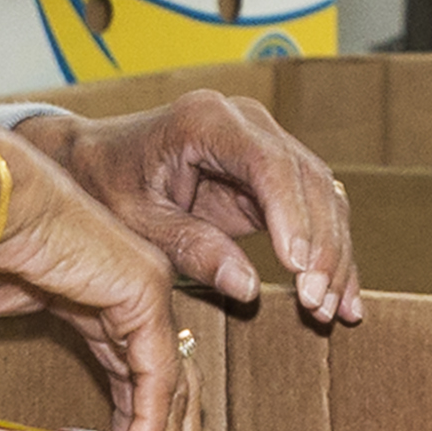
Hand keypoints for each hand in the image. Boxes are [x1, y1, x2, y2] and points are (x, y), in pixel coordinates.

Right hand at [0, 116, 186, 430]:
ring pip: (168, 378)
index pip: (128, 365)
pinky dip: (148, 417)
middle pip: (161, 375)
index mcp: (96, 290)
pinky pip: (157, 372)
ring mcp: (142, 288)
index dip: (125, 415)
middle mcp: (129, 289)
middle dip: (159, 430)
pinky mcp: (143, 293)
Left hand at [16, 85, 362, 325]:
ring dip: (334, 254)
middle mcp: (247, 123)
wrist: (90, 162)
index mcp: (206, 121)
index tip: (299, 268)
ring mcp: (265, 144)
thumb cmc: (104, 184)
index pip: (269, 164)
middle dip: (320, 246)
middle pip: (307, 180)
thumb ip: (192, 249)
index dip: (292, 216)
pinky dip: (328, 251)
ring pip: (324, 196)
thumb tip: (249, 287)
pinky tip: (341, 293)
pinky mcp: (272, 175)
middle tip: (320, 303)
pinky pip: (315, 209)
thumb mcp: (138, 222)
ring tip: (336, 309)